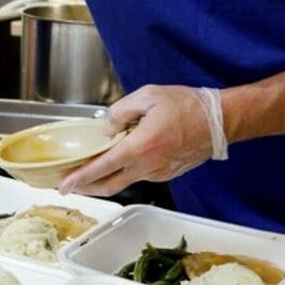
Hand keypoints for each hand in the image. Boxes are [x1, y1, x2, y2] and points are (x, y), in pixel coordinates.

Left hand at [58, 85, 214, 196]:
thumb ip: (121, 111)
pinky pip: (140, 175)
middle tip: (69, 186)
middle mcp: (149, 165)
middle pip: (110, 185)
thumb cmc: (187, 105)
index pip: (103, 167)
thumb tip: (107, 129)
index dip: (81, 178)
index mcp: (141, 145)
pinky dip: (126, 172)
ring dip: (106, 179)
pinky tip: (120, 160)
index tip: (65, 184)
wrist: (219, 121)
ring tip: (90, 169)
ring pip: (125, 181)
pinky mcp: (167, 174)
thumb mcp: (149, 95)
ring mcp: (159, 172)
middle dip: (86, 188)